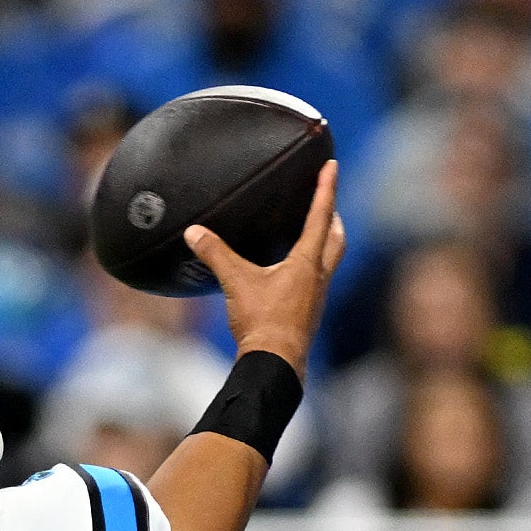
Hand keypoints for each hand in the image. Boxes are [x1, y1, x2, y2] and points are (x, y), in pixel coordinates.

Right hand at [189, 159, 343, 374]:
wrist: (274, 364)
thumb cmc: (262, 322)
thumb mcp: (235, 283)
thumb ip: (216, 255)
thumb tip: (194, 233)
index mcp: (306, 261)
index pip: (320, 216)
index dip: (326, 189)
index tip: (332, 166)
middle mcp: (317, 276)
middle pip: (336, 239)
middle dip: (333, 218)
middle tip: (328, 204)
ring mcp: (316, 296)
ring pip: (329, 261)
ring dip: (327, 243)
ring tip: (316, 234)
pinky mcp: (308, 313)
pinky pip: (316, 281)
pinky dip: (312, 268)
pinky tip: (295, 275)